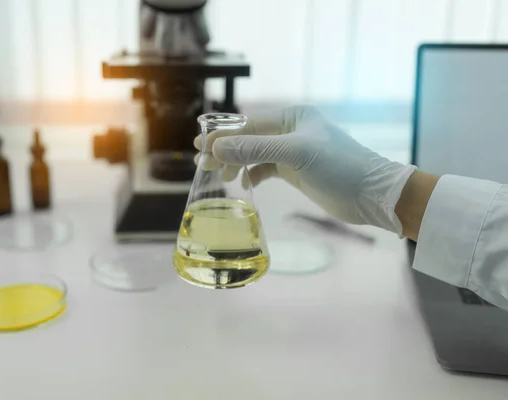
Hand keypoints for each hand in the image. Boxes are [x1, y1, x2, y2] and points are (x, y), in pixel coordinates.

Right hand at [193, 105, 415, 233]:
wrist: (371, 195)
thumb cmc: (339, 167)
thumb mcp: (296, 154)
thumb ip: (256, 149)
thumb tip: (218, 147)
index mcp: (292, 116)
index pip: (249, 124)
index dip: (223, 136)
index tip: (201, 146)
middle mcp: (290, 130)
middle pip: (248, 138)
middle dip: (226, 150)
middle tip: (202, 163)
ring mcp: (292, 151)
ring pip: (255, 154)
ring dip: (237, 164)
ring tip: (223, 177)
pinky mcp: (295, 171)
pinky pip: (266, 169)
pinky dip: (253, 175)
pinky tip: (246, 184)